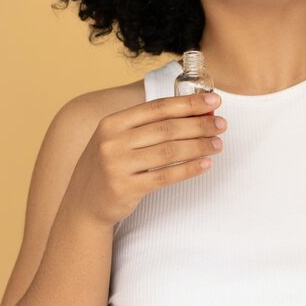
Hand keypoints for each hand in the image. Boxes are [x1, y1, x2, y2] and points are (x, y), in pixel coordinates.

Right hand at [69, 92, 225, 226]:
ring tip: (218, 144)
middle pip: (167, 128)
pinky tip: (205, 164)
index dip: (189, 103)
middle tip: (221, 125)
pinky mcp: (125, 188)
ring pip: (169, 152)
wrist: (83, 203)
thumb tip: (197, 114)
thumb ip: (149, 126)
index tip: (214, 102)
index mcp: (113, 122)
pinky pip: (165, 176)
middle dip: (199, 125)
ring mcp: (117, 165)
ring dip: (199, 147)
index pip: (158, 107)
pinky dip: (189, 169)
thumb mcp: (118, 139)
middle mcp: (113, 141)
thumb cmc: (110, 165)